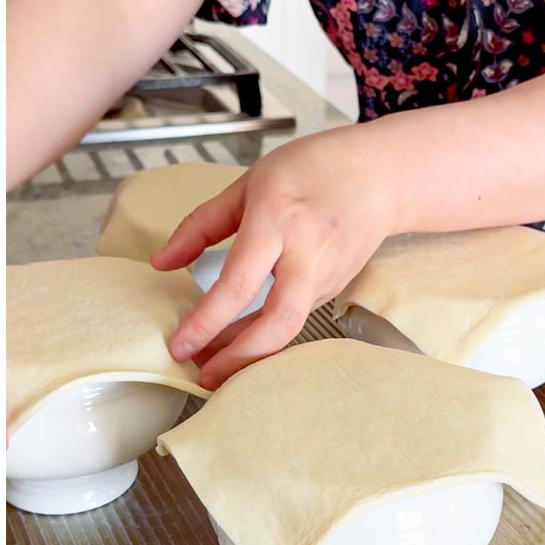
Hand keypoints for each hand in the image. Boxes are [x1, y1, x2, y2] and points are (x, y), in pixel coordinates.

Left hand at [150, 134, 398, 388]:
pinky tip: (236, 343)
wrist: (383, 174)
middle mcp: (307, 253)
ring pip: (288, 329)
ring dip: (248, 354)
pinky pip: (294, 320)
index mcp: (278, 220)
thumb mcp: (248, 184)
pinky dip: (264, 338)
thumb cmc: (313, 169)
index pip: (239, 282)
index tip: (180, 344)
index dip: (207, 320)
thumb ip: (201, 225)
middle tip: (202, 376)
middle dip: (239, 358)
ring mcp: (327, 275)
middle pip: (278, 322)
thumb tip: (161, 261)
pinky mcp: (334, 289)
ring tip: (210, 365)